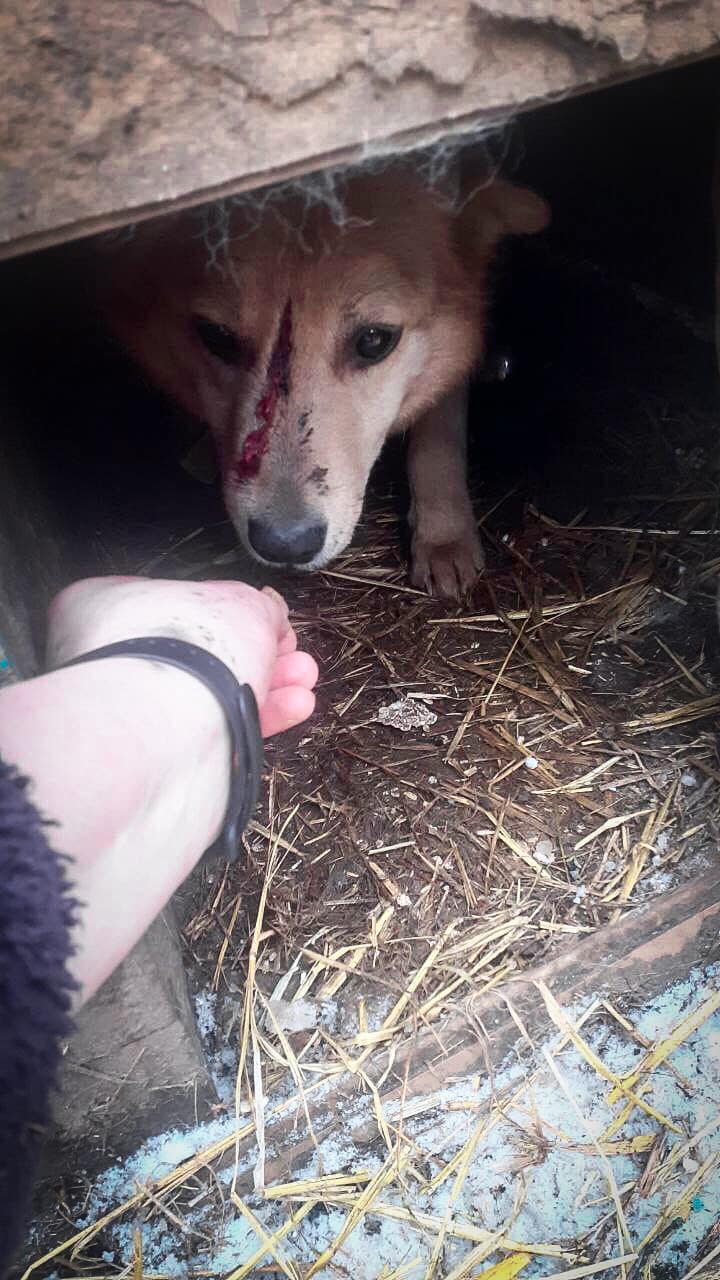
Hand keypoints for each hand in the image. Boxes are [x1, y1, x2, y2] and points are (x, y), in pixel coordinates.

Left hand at [47, 577, 317, 736]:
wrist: (165, 716)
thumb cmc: (190, 642)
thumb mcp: (243, 603)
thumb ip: (260, 607)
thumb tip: (270, 611)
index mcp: (114, 604)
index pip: (180, 603)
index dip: (233, 611)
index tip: (271, 622)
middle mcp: (118, 654)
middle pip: (206, 651)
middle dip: (263, 653)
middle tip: (296, 656)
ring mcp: (140, 707)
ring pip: (216, 692)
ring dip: (270, 685)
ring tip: (305, 680)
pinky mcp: (164, 753)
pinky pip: (217, 728)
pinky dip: (260, 717)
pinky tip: (297, 706)